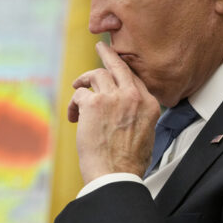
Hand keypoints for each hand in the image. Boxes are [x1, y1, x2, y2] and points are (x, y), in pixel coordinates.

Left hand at [68, 41, 160, 182]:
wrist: (115, 176)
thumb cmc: (127, 163)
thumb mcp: (145, 134)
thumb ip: (137, 115)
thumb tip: (125, 111)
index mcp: (149, 105)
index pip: (134, 78)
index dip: (122, 72)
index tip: (115, 67)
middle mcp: (133, 96)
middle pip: (118, 67)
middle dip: (108, 54)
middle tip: (101, 47)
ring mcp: (113, 97)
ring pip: (95, 75)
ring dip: (83, 81)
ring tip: (77, 88)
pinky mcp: (93, 103)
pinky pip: (80, 94)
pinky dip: (74, 105)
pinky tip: (73, 116)